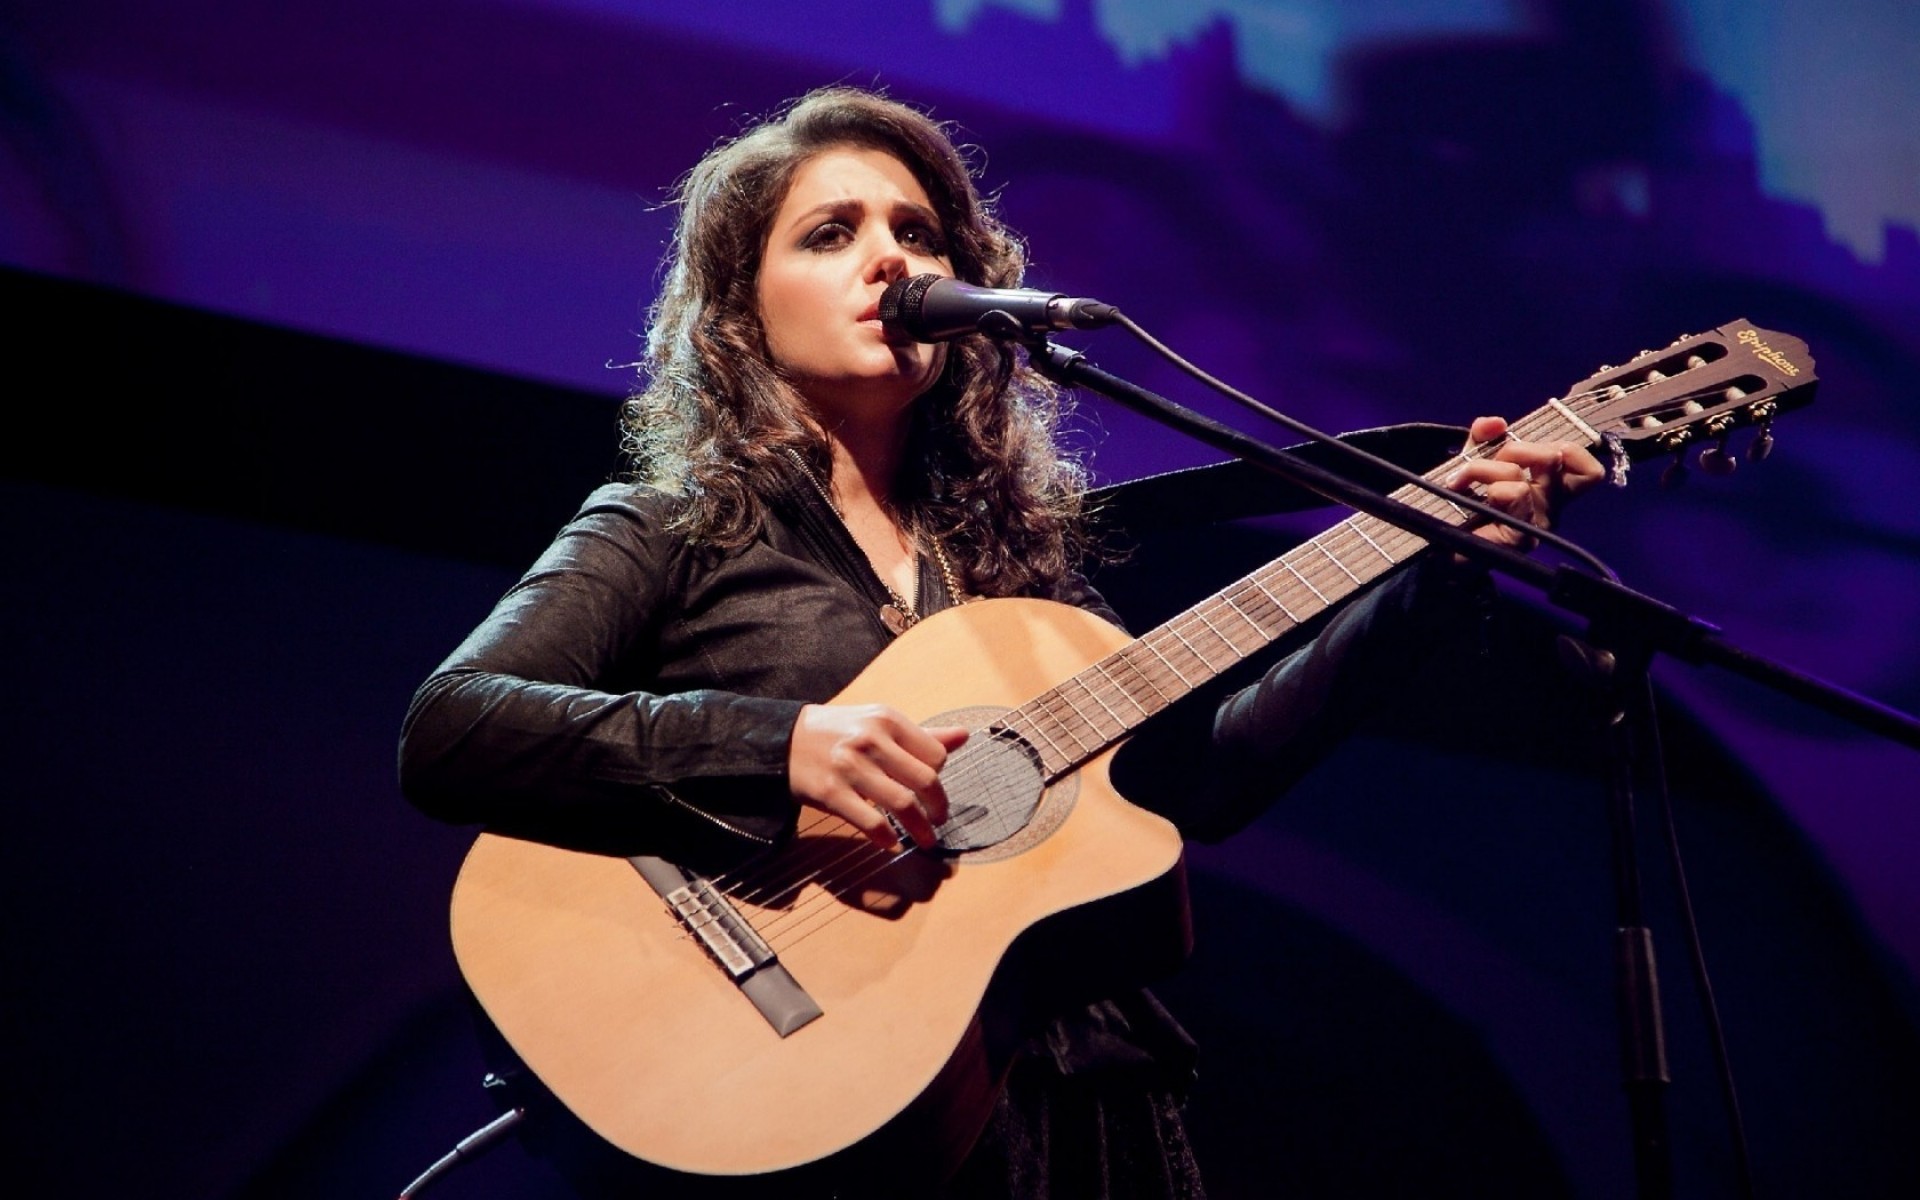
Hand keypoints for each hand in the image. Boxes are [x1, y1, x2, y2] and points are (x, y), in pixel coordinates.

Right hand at [788, 704, 968, 849]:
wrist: (783, 740)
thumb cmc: (840, 732)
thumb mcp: (880, 723)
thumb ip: (922, 735)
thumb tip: (964, 736)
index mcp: (887, 720)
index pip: (935, 754)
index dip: (941, 776)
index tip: (935, 791)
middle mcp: (870, 740)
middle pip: (925, 780)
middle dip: (939, 807)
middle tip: (940, 820)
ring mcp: (850, 767)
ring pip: (902, 804)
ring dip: (920, 829)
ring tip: (927, 840)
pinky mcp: (831, 793)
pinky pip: (870, 822)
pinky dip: (886, 837)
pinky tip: (892, 843)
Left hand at [1448, 415, 1604, 551]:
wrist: (1440, 551)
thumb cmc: (1463, 508)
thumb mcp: (1474, 461)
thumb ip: (1484, 439)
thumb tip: (1495, 423)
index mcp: (1549, 489)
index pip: (1588, 469)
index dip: (1567, 448)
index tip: (1530, 448)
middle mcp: (1549, 506)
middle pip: (1557, 455)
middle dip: (1515, 448)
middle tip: (1489, 464)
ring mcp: (1536, 523)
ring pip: (1524, 472)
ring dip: (1484, 467)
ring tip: (1461, 480)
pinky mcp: (1519, 537)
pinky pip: (1514, 493)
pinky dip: (1486, 484)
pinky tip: (1461, 493)